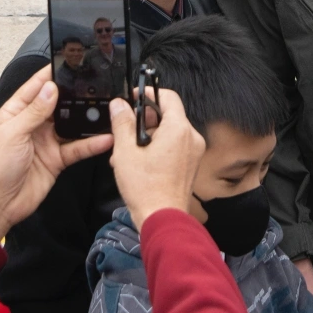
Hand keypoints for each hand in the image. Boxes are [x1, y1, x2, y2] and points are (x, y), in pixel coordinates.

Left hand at [0, 65, 112, 236]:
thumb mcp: (12, 134)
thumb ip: (33, 112)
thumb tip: (50, 88)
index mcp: (15, 114)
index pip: (34, 88)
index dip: (49, 76)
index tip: (67, 62)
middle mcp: (32, 125)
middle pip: (56, 104)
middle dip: (73, 94)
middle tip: (94, 83)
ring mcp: (46, 141)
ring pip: (70, 124)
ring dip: (86, 118)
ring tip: (105, 108)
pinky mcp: (57, 159)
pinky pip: (77, 148)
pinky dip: (91, 144)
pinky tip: (105, 138)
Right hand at [110, 89, 202, 227]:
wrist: (162, 218)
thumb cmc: (147, 189)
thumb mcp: (125, 151)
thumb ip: (122, 123)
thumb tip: (119, 105)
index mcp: (178, 129)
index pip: (168, 96)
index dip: (148, 94)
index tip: (133, 99)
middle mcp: (191, 138)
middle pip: (168, 115)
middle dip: (143, 120)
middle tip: (125, 130)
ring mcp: (193, 152)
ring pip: (169, 132)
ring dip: (147, 136)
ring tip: (127, 152)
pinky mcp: (190, 164)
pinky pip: (174, 146)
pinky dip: (157, 148)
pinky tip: (139, 161)